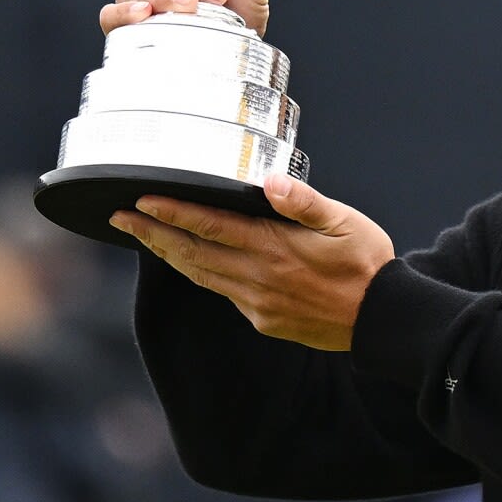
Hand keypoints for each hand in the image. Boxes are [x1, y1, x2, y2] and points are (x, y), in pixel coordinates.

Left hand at [111, 176, 393, 351]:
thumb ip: (305, 202)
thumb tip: (270, 182)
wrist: (381, 319)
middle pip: (192, 252)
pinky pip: (221, 292)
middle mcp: (257, 276)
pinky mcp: (262, 318)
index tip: (141, 201)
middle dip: (152, 233)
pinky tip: (189, 262)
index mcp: (274, 248)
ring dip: (168, 254)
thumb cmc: (366, 263)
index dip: (172, 213)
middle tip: (119, 217)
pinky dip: (197, 273)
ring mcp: (257, 301)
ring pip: (200, 275)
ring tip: (142, 236)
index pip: (211, 226)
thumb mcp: (344, 223)